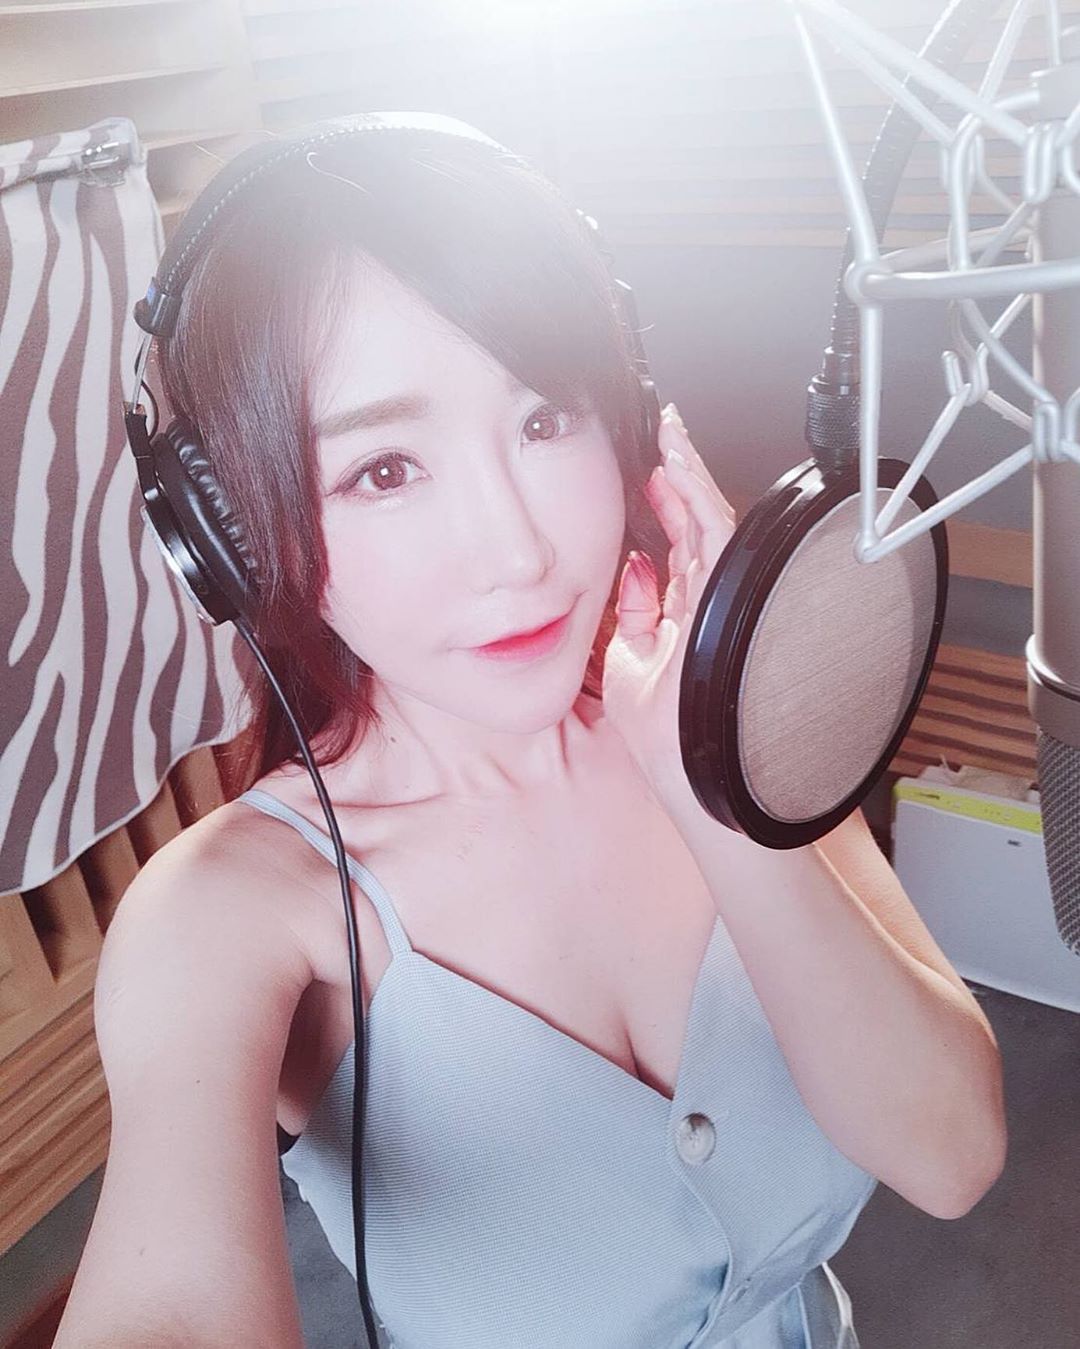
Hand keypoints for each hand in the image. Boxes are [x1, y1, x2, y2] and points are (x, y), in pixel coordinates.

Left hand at [601, 403, 737, 810]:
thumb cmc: (664, 737)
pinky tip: (680, 469)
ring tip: (671, 438)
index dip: (665, 504)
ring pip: (712, 524)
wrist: (687, 773)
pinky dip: (699, 500)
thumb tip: (632, 568)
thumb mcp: (629, 663)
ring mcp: (720, 602)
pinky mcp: (725, 603)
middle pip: (698, 524)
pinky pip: (717, 541)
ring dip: (689, 476)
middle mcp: (708, 604)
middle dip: (681, 474)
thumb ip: (635, 614)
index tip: (650, 470)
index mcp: (685, 617)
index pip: (678, 545)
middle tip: (666, 432)